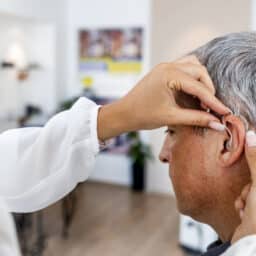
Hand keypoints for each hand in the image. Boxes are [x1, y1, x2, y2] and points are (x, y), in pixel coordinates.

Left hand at [97, 56, 229, 140]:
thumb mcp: (171, 117)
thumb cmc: (143, 115)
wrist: (123, 113)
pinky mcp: (162, 71)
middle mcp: (168, 66)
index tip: (225, 112)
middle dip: (208, 89)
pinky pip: (184, 68)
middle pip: (199, 72)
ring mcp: (164, 66)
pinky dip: (192, 78)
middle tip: (211, 107)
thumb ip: (196, 119)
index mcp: (169, 75)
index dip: (213, 101)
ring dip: (201, 81)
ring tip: (203, 99)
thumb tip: (218, 124)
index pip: (199, 87)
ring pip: (193, 67)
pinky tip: (193, 91)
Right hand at [232, 131, 255, 242]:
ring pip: (253, 186)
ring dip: (245, 193)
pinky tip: (242, 210)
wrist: (248, 243)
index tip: (248, 155)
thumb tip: (252, 137)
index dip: (254, 159)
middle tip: (248, 193)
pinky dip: (242, 201)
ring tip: (245, 205)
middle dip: (250, 184)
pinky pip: (248, 196)